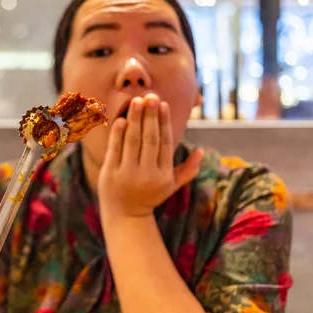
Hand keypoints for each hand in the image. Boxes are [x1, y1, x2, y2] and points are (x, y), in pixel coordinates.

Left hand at [98, 94, 203, 217]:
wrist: (125, 216)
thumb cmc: (150, 196)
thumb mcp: (171, 186)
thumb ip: (187, 170)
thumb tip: (201, 152)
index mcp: (164, 174)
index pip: (164, 143)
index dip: (164, 122)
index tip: (163, 104)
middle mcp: (147, 174)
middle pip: (150, 139)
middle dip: (151, 116)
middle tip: (150, 96)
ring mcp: (128, 174)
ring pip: (133, 141)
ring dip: (136, 119)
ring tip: (137, 101)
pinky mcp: (111, 174)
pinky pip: (115, 149)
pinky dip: (118, 133)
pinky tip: (122, 119)